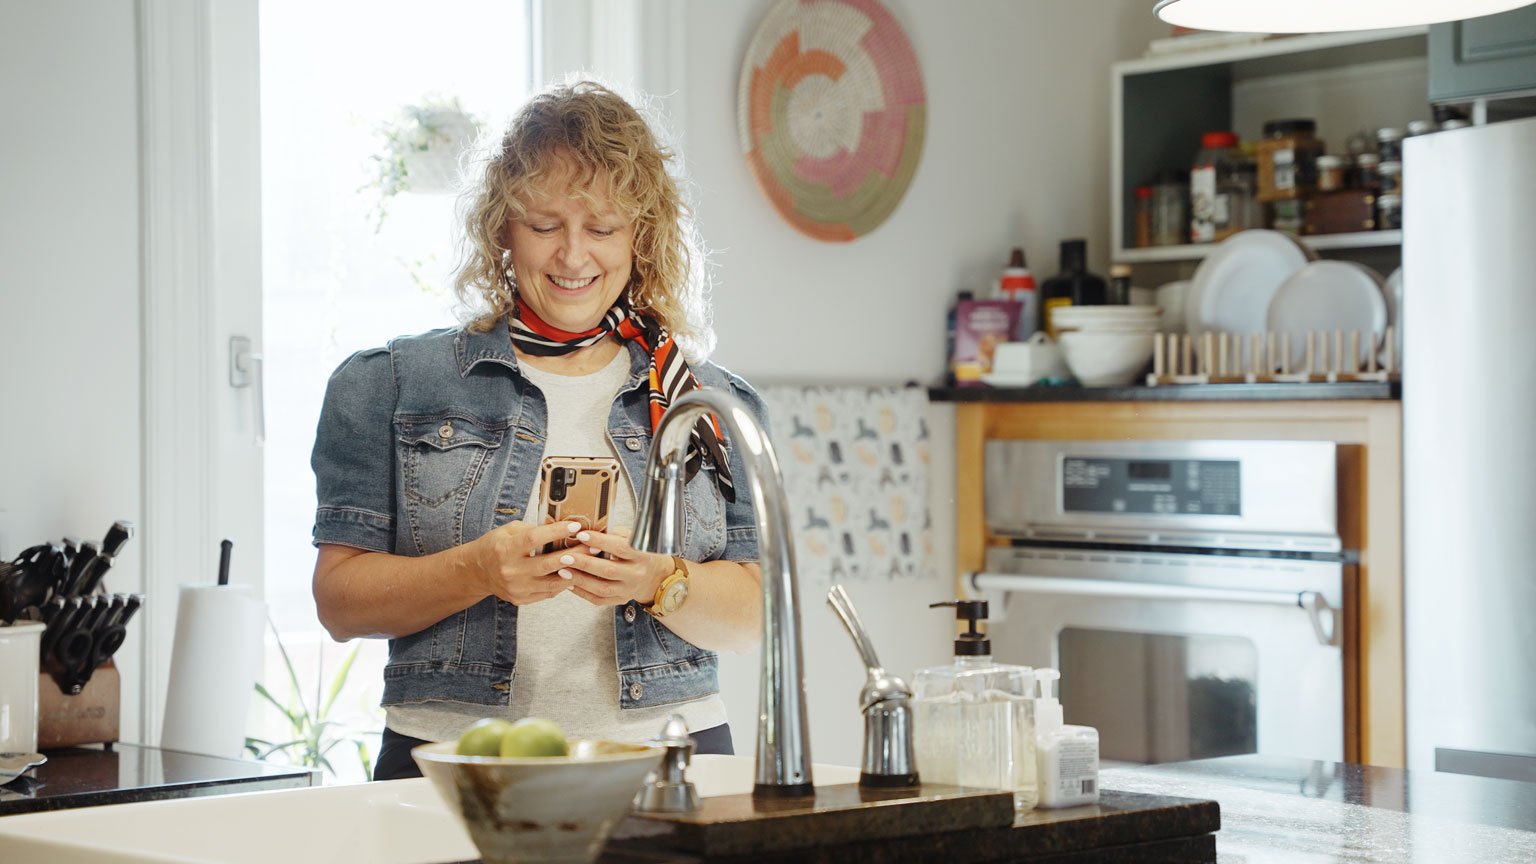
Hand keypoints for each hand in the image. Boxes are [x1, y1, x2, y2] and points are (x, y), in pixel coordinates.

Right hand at [467, 520, 584, 605]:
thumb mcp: (509, 530)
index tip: (574, 525)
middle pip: (549, 564)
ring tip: (589, 562)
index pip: (534, 539)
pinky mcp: (521, 599)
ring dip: (574, 572)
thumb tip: (562, 527)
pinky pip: (549, 593)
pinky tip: (574, 574)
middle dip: (575, 554)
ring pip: (553, 583)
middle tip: (592, 546)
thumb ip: (533, 529)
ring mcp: (516, 588)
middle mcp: (510, 571)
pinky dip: (563, 583)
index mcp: (505, 549)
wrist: (477, 572)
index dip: (556, 532)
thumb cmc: (496, 546)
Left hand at [554, 526, 672, 607]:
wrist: (652, 575)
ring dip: (580, 579)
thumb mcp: (631, 537)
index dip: (600, 541)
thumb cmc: (637, 551)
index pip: (620, 547)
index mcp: (642, 554)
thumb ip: (613, 533)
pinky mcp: (620, 600)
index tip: (581, 535)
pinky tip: (570, 583)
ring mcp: (628, 589)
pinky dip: (582, 592)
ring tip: (563, 570)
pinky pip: (599, 599)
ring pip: (602, 588)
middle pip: (609, 570)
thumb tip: (588, 526)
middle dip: (584, 563)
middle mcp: (637, 573)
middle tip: (565, 556)